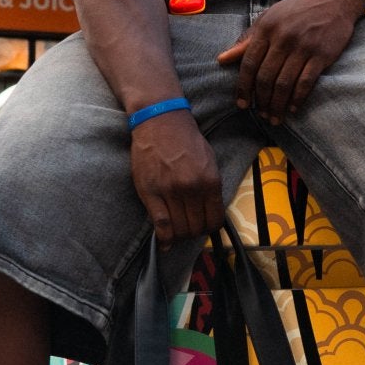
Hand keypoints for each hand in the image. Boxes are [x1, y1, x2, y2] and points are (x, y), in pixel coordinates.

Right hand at [130, 110, 223, 244]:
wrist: (160, 122)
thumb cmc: (186, 141)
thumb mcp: (209, 162)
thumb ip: (211, 188)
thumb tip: (212, 212)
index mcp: (210, 182)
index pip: (214, 220)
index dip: (210, 229)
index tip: (204, 227)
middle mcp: (192, 189)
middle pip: (196, 227)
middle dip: (193, 233)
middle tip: (188, 229)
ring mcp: (170, 192)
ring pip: (179, 229)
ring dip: (179, 235)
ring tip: (177, 232)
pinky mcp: (150, 192)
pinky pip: (160, 223)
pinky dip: (164, 237)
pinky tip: (165, 242)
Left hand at [217, 0, 364, 122]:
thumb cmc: (298, 10)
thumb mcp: (269, 19)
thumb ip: (247, 40)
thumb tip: (222, 59)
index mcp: (266, 28)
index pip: (249, 63)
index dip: (244, 87)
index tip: (242, 104)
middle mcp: (282, 38)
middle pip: (266, 77)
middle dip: (261, 100)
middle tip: (261, 115)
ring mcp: (303, 47)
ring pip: (284, 83)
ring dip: (278, 105)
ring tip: (275, 118)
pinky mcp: (322, 55)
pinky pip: (305, 83)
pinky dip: (298, 99)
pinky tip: (293, 109)